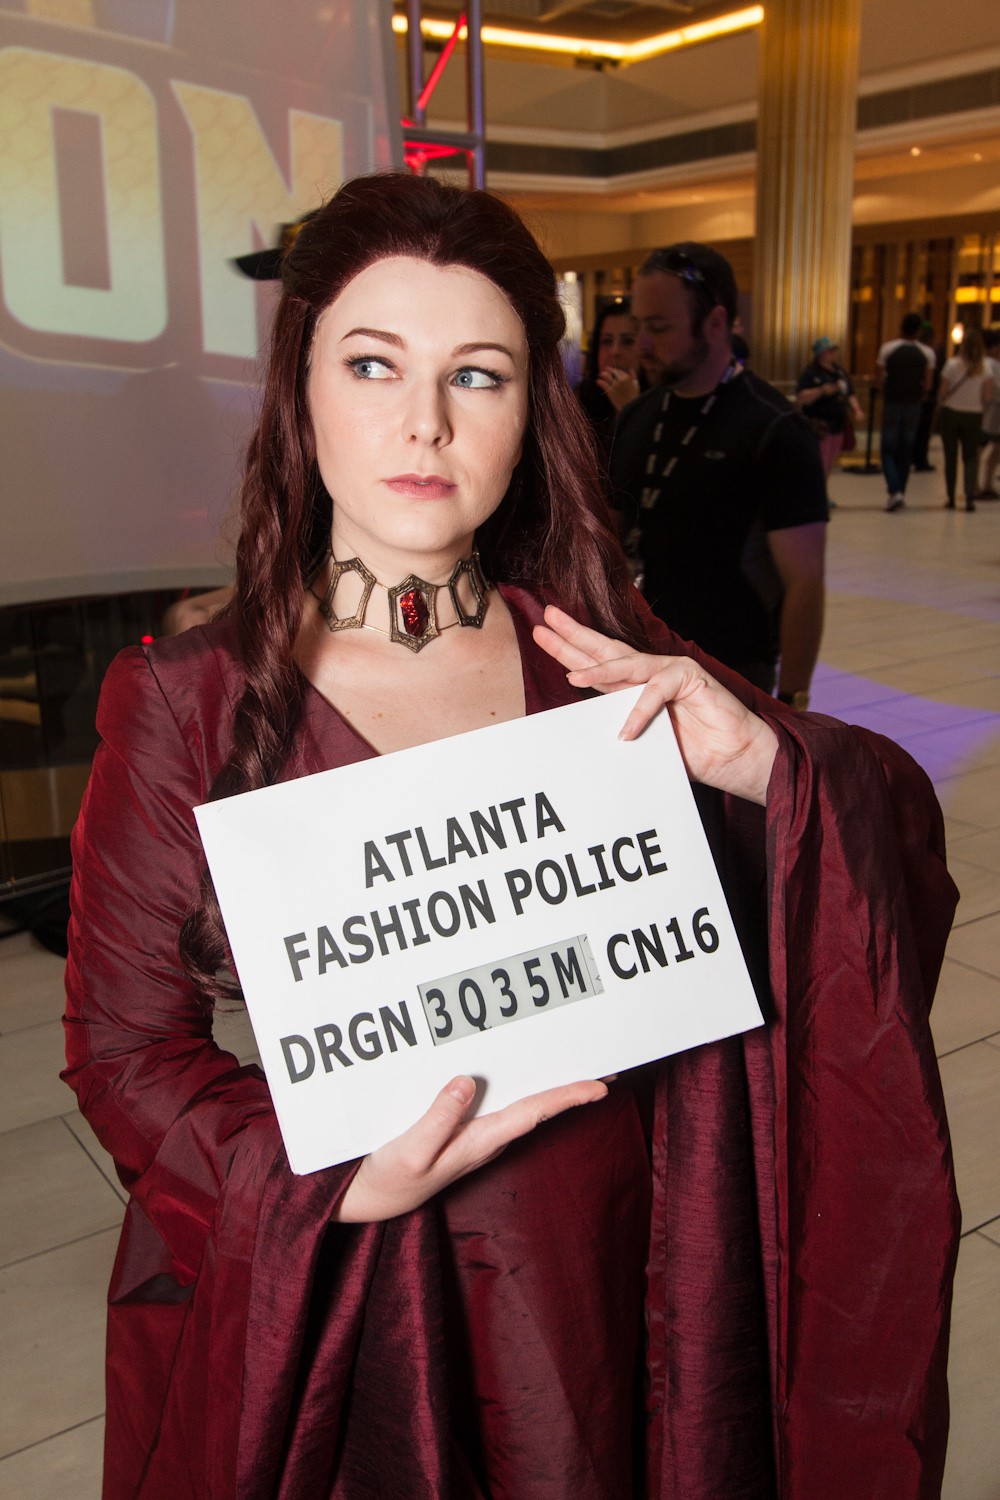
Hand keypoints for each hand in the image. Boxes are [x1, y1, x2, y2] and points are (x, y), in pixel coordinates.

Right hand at [334, 1074, 607, 1221]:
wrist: (368, 1203)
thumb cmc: (389, 1181)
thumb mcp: (410, 1152)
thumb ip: (438, 1118)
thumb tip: (466, 1083)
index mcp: (479, 1142)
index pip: (534, 1114)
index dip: (567, 1098)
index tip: (601, 1086)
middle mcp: (485, 1140)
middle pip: (538, 1109)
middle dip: (570, 1090)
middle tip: (606, 1069)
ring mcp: (474, 1138)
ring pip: (522, 1107)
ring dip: (548, 1088)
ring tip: (574, 1066)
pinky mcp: (459, 1133)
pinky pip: (499, 1106)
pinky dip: (519, 1088)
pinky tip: (520, 1077)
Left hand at [533, 606, 777, 806]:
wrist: (734, 758)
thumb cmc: (692, 752)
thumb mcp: (643, 741)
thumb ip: (617, 728)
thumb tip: (581, 732)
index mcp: (634, 685)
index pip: (596, 663)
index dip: (569, 649)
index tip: (542, 636)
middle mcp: (649, 672)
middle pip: (606, 649)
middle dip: (575, 635)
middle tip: (549, 619)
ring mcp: (670, 670)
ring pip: (628, 663)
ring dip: (599, 668)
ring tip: (571, 675)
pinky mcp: (691, 677)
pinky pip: (657, 690)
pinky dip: (640, 711)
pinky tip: (626, 731)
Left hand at [597, 367, 640, 410]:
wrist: (631, 407)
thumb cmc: (634, 397)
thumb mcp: (636, 385)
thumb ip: (634, 376)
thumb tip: (631, 369)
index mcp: (627, 378)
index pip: (619, 371)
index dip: (615, 370)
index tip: (612, 371)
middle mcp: (621, 380)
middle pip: (613, 372)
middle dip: (608, 370)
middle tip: (605, 369)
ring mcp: (615, 386)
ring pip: (607, 376)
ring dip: (603, 374)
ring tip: (600, 374)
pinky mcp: (610, 392)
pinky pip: (603, 384)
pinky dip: (600, 382)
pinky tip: (598, 381)